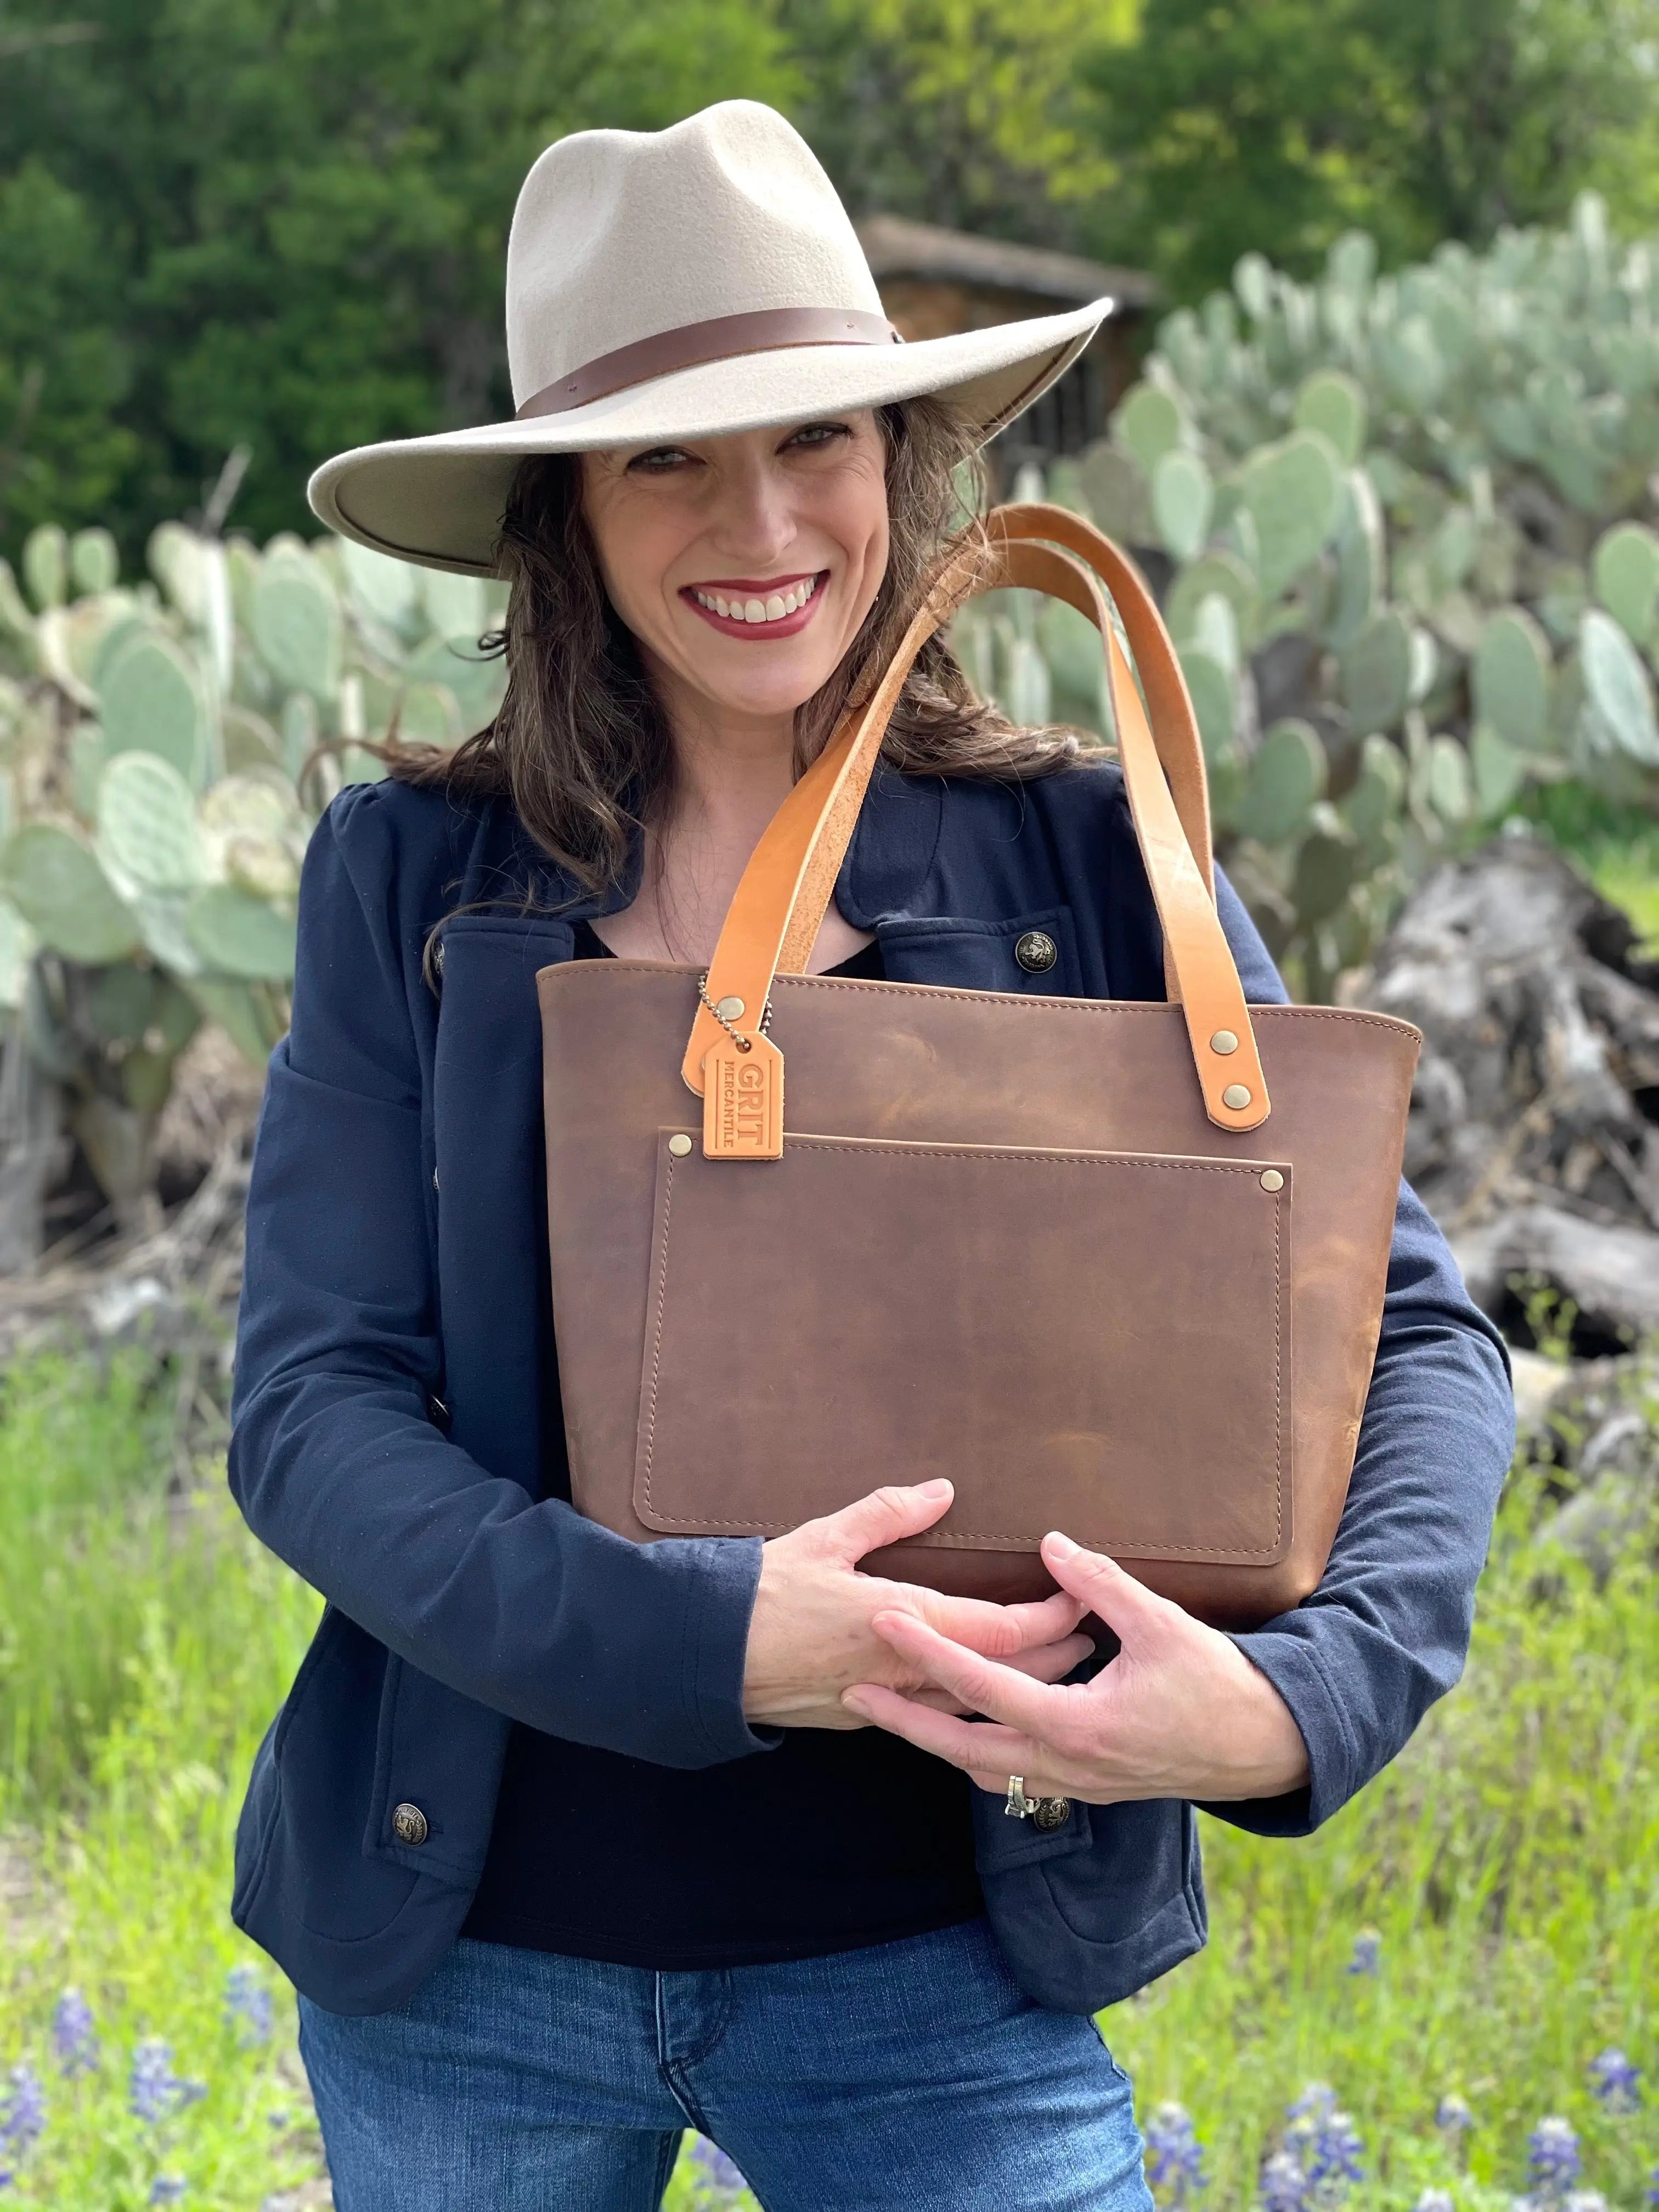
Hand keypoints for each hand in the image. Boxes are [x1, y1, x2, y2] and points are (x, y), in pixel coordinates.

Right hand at [742, 1481, 1093, 1730]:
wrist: (710, 1658)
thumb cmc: (765, 1593)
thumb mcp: (827, 1537)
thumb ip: (888, 1513)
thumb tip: (941, 1490)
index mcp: (905, 1623)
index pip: (1001, 1629)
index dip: (1049, 1615)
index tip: (1079, 1595)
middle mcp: (907, 1672)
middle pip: (1003, 1676)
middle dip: (1053, 1657)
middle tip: (1088, 1636)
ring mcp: (888, 1701)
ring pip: (976, 1703)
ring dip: (1022, 1686)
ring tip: (1056, 1664)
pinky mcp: (867, 1715)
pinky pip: (937, 1715)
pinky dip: (974, 1702)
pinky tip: (985, 1690)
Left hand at [840, 1531, 1309, 1802]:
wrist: (1261, 1749)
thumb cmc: (1216, 1684)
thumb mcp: (1162, 1624)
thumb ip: (1101, 1585)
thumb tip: (1051, 1542)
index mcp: (1077, 1725)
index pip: (981, 1686)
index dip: (929, 1649)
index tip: (883, 1619)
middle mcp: (1065, 1764)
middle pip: (961, 1748)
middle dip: (903, 1720)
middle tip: (851, 1691)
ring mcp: (1073, 1783)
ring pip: (983, 1770)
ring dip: (934, 1742)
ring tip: (890, 1712)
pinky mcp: (1083, 1786)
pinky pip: (1011, 1776)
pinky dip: (974, 1755)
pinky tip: (958, 1731)